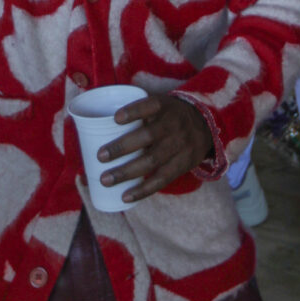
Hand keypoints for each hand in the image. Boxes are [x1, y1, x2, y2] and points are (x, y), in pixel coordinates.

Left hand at [95, 93, 213, 203]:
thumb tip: (94, 124)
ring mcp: (179, 146)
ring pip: (152, 161)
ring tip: (105, 179)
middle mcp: (173, 125)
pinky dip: (143, 190)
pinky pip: (161, 179)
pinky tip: (125, 196)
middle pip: (148, 137)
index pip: (150, 106)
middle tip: (100, 156)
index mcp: (164, 106)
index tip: (115, 118)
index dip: (133, 111)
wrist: (205, 126)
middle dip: (122, 147)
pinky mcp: (182, 165)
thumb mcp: (159, 104)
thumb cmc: (168, 115)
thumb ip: (136, 111)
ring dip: (127, 172)